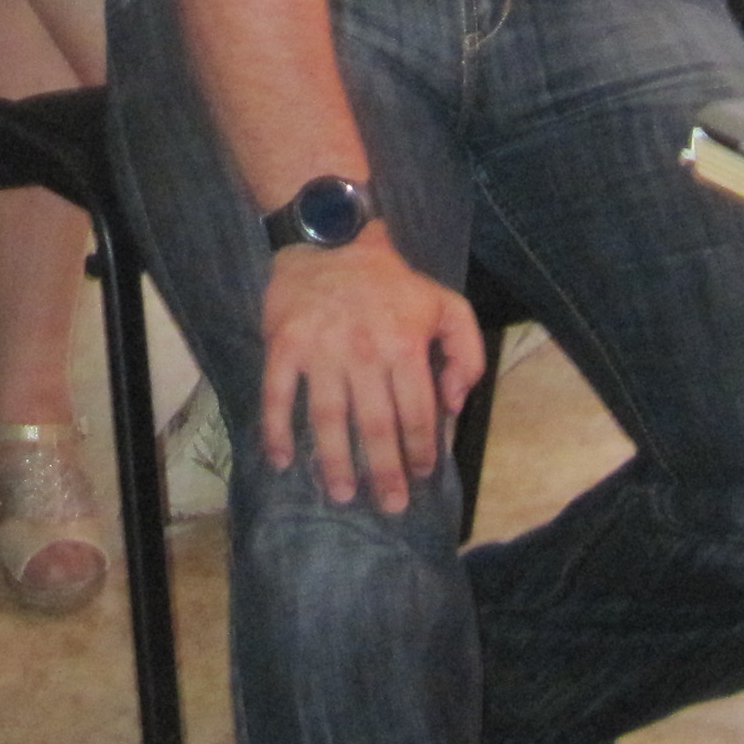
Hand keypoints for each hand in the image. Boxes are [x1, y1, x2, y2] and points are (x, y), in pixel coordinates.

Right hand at [257, 230, 481, 511]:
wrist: (331, 238)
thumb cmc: (391, 281)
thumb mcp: (446, 305)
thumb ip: (466, 353)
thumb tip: (454, 405)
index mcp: (405, 346)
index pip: (417, 412)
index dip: (421, 449)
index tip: (421, 475)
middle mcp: (364, 353)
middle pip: (377, 425)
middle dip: (385, 471)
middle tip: (390, 505)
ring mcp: (320, 351)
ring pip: (329, 418)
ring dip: (335, 461)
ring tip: (341, 494)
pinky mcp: (284, 345)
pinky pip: (278, 395)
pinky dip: (277, 429)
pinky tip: (281, 460)